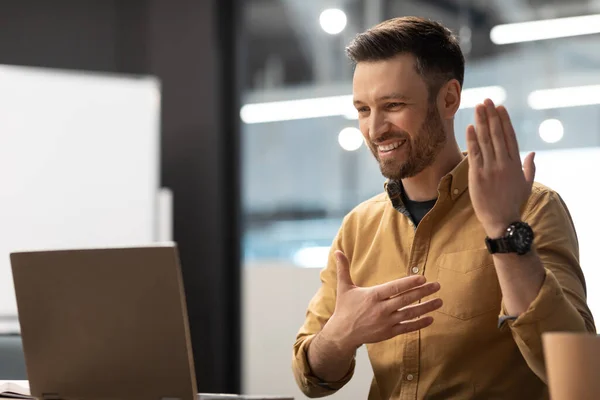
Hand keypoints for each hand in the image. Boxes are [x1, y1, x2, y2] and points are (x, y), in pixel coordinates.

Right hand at [325, 251, 442, 351]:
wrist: (342, 334)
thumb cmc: (344, 308)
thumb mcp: (343, 287)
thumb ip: (343, 268)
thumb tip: (338, 251)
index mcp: (372, 296)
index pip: (395, 288)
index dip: (409, 283)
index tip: (423, 278)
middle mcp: (381, 309)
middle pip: (406, 299)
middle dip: (423, 292)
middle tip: (437, 286)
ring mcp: (386, 322)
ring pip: (410, 314)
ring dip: (426, 307)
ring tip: (439, 301)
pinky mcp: (388, 333)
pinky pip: (407, 328)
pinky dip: (419, 324)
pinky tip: (430, 318)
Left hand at [466, 99, 535, 237]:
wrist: (502, 220)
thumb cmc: (514, 203)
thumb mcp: (527, 184)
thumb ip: (530, 167)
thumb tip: (533, 153)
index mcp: (516, 163)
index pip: (509, 137)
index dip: (504, 121)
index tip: (499, 108)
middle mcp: (504, 163)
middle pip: (497, 134)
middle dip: (491, 116)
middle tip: (486, 100)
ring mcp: (490, 168)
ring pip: (485, 141)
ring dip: (481, 122)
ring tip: (478, 108)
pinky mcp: (478, 175)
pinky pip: (474, 153)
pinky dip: (472, 139)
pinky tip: (470, 127)